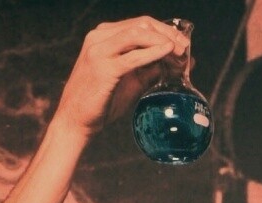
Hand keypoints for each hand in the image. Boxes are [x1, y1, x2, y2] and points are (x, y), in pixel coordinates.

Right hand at [49, 17, 190, 133]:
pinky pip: (132, 57)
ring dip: (162, 40)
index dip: (165, 30)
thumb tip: (181, 63)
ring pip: (137, 34)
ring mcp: (99, 51)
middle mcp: (99, 38)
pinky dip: (153, 52)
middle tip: (184, 47)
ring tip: (179, 51)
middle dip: (167, 33)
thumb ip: (152, 69)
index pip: (140, 24)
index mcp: (104, 36)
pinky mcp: (103, 68)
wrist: (77, 120)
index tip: (183, 42)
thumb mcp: (132, 81)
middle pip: (141, 25)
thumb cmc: (103, 101)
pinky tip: (166, 52)